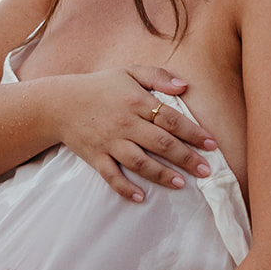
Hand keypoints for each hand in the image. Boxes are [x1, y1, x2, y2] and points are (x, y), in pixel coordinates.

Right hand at [54, 67, 216, 201]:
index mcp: (136, 101)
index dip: (194, 132)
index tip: (211, 144)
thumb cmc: (100, 87)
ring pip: (139, 162)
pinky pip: (111, 176)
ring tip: (181, 184)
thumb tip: (184, 86)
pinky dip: (125, 188)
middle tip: (206, 170)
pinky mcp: (95, 157)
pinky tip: (141, 197)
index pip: (171, 119)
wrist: (59, 103)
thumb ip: (158, 76)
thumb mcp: (129, 72)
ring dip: (161, 174)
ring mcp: (109, 142)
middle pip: (161, 143)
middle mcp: (125, 123)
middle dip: (186, 157)